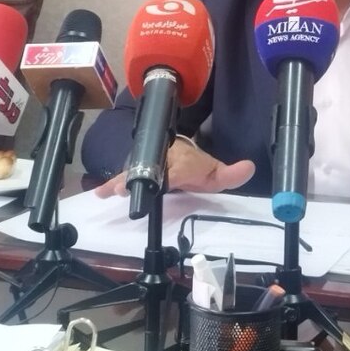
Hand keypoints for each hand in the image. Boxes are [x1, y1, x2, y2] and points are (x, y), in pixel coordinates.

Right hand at [95, 138, 254, 197]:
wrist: (182, 157)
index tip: (166, 183)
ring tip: (105, 191)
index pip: (176, 170)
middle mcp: (162, 162)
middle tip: (120, 189)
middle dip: (134, 178)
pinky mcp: (137, 172)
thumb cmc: (197, 168)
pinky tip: (99, 193)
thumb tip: (250, 167)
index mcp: (182, 164)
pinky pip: (124, 177)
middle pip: (147, 170)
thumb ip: (231, 173)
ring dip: (119, 181)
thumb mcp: (216, 173)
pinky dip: (111, 184)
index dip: (170, 176)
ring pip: (132, 172)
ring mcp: (147, 166)